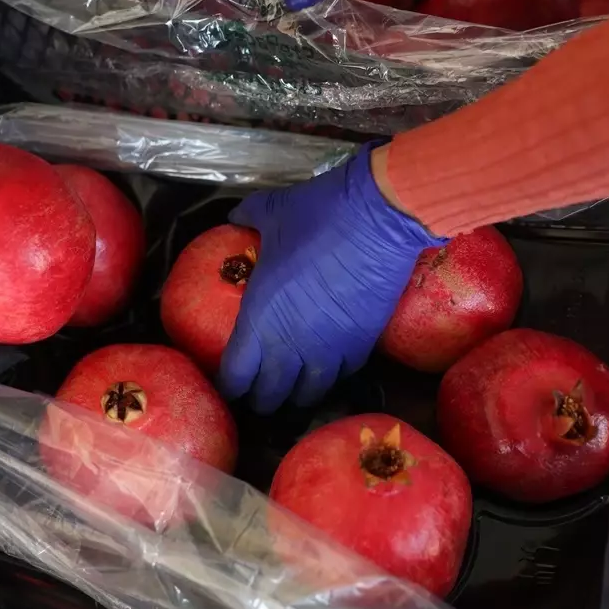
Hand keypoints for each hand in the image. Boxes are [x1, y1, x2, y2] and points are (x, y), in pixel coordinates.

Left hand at [220, 145, 447, 413]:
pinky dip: (329, 376)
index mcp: (259, 319)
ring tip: (292, 388)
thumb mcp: (271, 211)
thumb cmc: (317, 215)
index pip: (236, 376)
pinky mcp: (362, 347)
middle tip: (258, 390)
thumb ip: (248, 218)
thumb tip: (235, 216)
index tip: (229, 381)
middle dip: (261, 397)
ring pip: (308, 395)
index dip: (230, 384)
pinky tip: (326, 367)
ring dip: (296, 394)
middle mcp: (290, 346)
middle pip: (270, 396)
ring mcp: (328, 351)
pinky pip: (340, 376)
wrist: (379, 219)